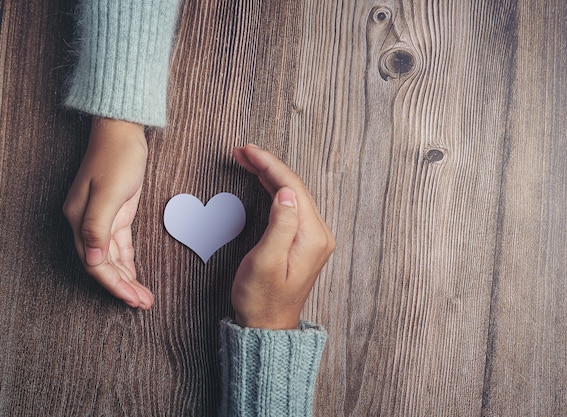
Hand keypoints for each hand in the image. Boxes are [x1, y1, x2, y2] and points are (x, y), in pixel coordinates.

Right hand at [63, 117, 153, 309]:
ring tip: (143, 297)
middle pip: (103, 265)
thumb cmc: (116, 157)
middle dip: (122, 287)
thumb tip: (91, 261)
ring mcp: (101, 218)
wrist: (122, 131)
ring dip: (127, 278)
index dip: (113, 285)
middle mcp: (86, 223)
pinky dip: (128, 262)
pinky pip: (120, 246)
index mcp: (79, 220)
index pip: (95, 263)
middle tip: (143, 304)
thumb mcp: (108, 192)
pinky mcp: (116, 213)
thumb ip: (97, 227)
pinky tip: (136, 276)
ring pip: (113, 258)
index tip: (133, 300)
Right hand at [231, 145, 335, 328]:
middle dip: (269, 165)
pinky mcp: (303, 241)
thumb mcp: (266, 262)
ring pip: (293, 194)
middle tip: (242, 151)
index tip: (248, 151)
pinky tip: (262, 181)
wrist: (267, 327)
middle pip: (295, 187)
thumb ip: (280, 225)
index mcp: (313, 237)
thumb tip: (286, 192)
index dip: (270, 165)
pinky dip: (274, 190)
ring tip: (247, 159)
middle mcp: (318, 234)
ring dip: (271, 175)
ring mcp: (312, 237)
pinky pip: (290, 206)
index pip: (293, 188)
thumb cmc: (262, 299)